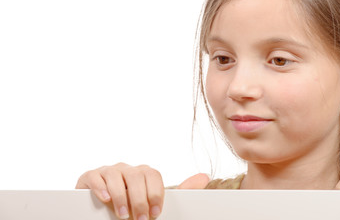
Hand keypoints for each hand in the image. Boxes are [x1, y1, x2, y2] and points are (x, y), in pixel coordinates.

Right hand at [76, 163, 209, 219]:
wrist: (102, 209)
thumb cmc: (131, 204)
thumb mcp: (154, 200)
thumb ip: (180, 190)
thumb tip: (204, 177)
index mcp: (143, 173)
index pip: (153, 175)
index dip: (155, 194)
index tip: (156, 214)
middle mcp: (127, 169)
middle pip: (136, 176)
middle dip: (139, 200)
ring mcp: (109, 171)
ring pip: (116, 175)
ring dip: (121, 197)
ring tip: (123, 216)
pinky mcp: (91, 176)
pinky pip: (96, 176)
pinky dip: (101, 188)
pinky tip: (105, 199)